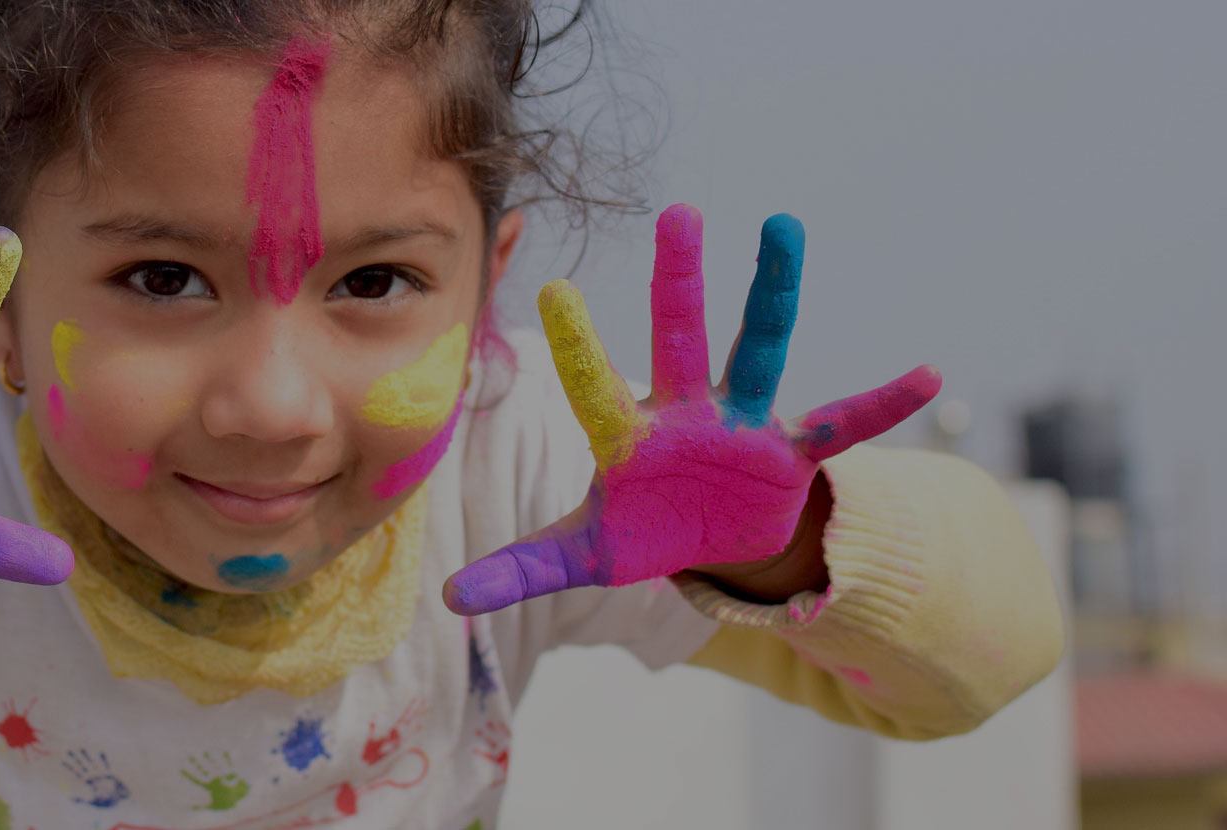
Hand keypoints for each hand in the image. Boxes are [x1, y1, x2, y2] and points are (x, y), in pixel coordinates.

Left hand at [444, 204, 937, 614]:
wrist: (713, 541)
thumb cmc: (643, 529)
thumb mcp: (584, 555)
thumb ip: (521, 568)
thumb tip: (447, 598)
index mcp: (628, 436)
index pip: (597, 386)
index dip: (579, 346)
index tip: (553, 289)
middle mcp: (685, 413)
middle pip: (679, 337)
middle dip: (679, 281)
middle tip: (678, 212)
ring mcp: (743, 425)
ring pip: (760, 349)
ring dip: (774, 293)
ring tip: (785, 227)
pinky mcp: (791, 452)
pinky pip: (842, 424)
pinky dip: (882, 405)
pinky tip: (927, 375)